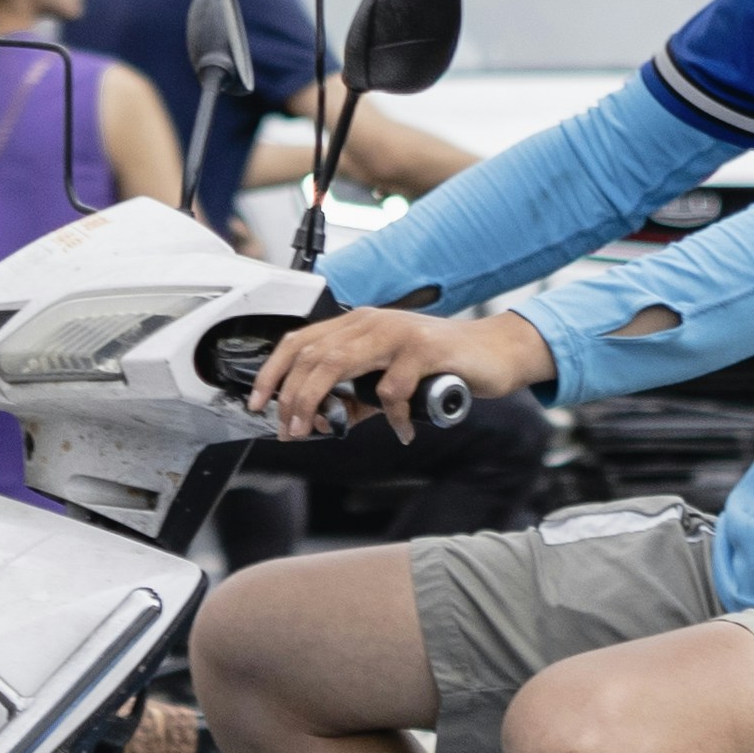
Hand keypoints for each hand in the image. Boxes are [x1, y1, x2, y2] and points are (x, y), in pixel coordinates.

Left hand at [240, 302, 548, 438]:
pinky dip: (391, 416)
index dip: (272, 372)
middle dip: (293, 398)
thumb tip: (323, 421)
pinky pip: (392, 389)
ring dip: (322, 403)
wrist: (494, 353)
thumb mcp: (389, 378)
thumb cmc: (440, 363)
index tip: (259, 403)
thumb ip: (357, 396)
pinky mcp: (424, 350)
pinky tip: (403, 428)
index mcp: (357, 323)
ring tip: (323, 430)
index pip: (299, 341)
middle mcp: (372, 322)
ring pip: (338, 364)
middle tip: (293, 429)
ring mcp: (397, 333)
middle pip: (312, 356)